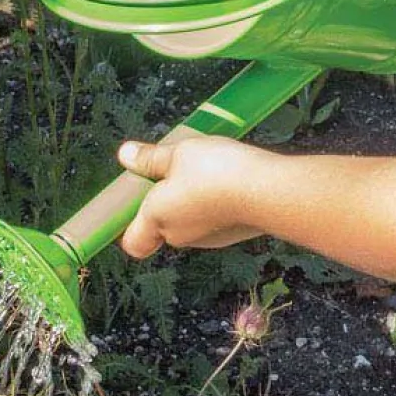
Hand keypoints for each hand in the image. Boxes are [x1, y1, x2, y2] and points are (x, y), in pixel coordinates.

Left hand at [116, 135, 266, 258]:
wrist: (269, 191)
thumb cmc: (217, 171)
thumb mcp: (178, 153)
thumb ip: (151, 158)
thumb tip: (125, 154)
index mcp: (157, 218)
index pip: (133, 242)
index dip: (130, 226)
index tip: (136, 201)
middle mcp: (180, 236)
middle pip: (163, 227)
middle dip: (167, 201)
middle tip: (177, 171)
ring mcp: (209, 239)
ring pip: (191, 221)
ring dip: (194, 200)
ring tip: (207, 170)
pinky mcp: (234, 235)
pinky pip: (215, 220)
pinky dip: (218, 204)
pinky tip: (230, 180)